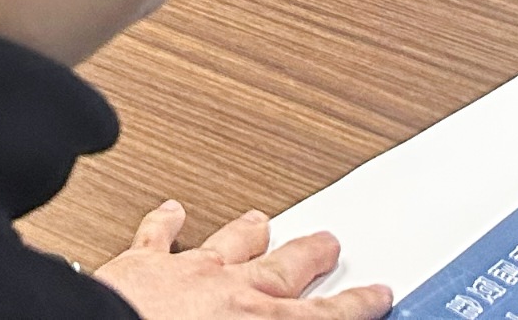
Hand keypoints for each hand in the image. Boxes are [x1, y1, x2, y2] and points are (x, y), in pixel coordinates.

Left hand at [95, 205, 388, 319]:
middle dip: (310, 255)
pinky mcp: (139, 265)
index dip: (356, 304)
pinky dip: (165, 221)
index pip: (325, 315)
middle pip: (283, 269)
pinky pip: (157, 235)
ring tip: (262, 218)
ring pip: (227, 243)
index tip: (377, 292)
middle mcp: (231, 291)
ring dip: (247, 231)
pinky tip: (170, 208)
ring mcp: (186, 272)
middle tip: (329, 240)